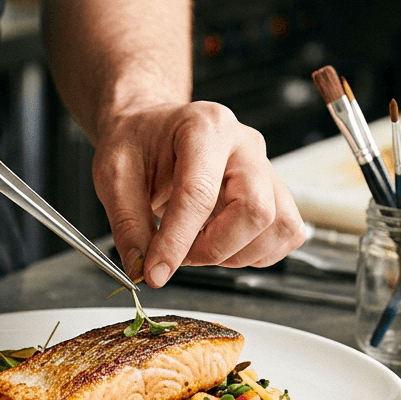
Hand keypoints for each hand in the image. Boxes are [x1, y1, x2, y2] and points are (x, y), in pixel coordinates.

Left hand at [92, 101, 307, 287]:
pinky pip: (287, 233)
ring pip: (279, 225)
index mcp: (204, 127)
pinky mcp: (274, 191)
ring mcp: (265, 167)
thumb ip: (128, 224)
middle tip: (181, 256)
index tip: (156, 272)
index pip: (199, 193)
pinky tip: (224, 245)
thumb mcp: (113, 175)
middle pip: (256, 209)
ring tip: (200, 247)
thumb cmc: (138, 143)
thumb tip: (143, 269)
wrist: (154, 130)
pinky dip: (258, 252)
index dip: (177, 241)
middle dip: (215, 249)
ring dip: (238, 253)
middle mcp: (244, 145)